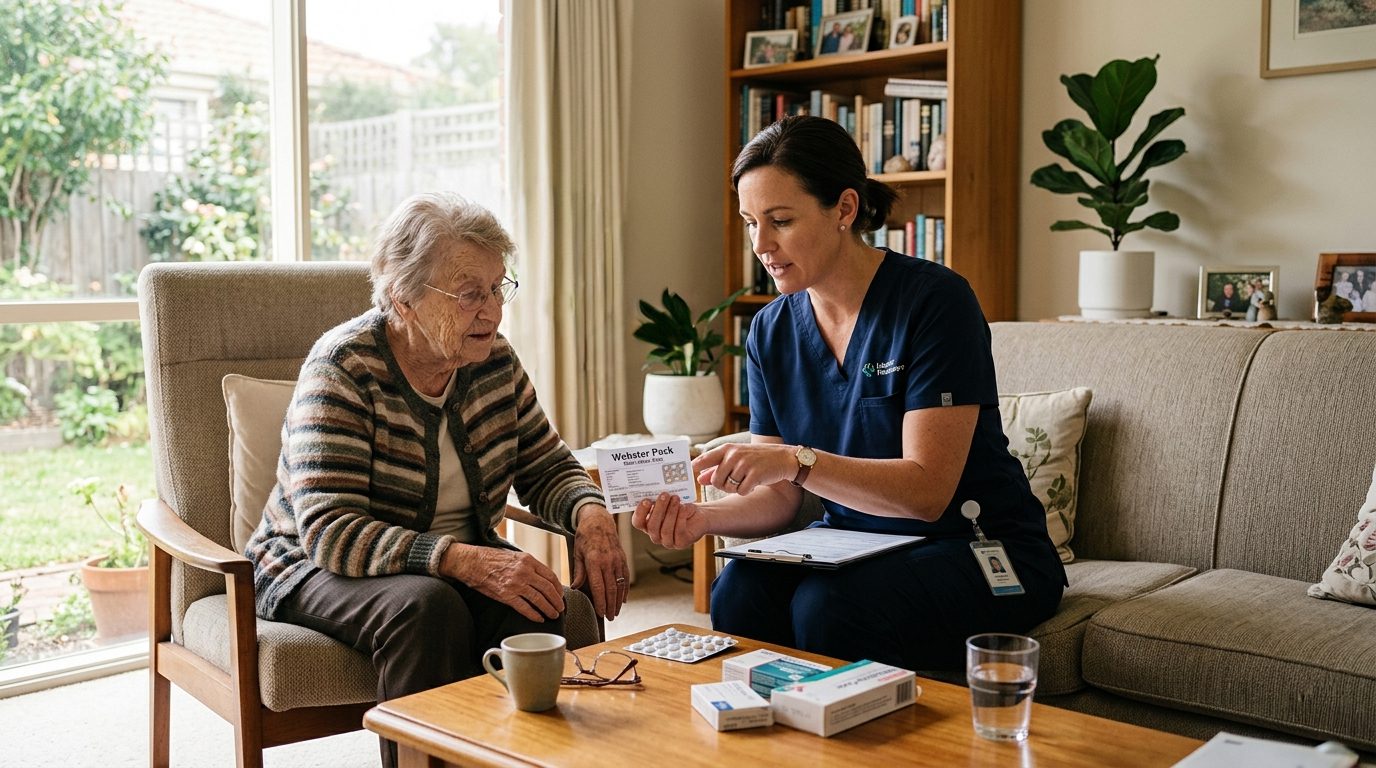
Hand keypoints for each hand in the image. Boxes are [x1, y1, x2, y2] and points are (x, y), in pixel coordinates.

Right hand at [442, 544, 564, 621]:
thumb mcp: (514, 556)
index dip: (558, 588)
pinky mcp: (506, 595)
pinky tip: (538, 619)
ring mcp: (516, 584)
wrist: (472, 562)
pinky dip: (533, 615)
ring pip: (539, 599)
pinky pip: (524, 608)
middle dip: (556, 601)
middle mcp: (524, 572)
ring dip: (548, 609)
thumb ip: (529, 565)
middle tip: (560, 608)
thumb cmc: (492, 558)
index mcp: (528, 560)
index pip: (550, 576)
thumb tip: (541, 577)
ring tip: (552, 615)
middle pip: (548, 589)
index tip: (560, 595)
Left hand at [572, 505, 628, 620]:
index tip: (601, 613)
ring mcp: (617, 560)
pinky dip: (625, 589)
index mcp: (594, 560)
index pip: (598, 586)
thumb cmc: (585, 536)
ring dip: (618, 600)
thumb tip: (576, 588)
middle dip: (611, 605)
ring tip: (616, 612)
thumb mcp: (577, 552)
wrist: (599, 520)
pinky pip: (625, 577)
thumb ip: (578, 571)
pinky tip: (623, 599)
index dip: (601, 602)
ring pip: (620, 585)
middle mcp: (608, 561)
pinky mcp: (623, 558)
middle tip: (610, 618)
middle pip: (611, 588)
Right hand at [631, 492, 707, 549]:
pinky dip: (681, 517)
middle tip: (664, 495)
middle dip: (658, 509)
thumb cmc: (680, 506)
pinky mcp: (681, 542)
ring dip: (671, 512)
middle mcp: (656, 535)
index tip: (646, 500)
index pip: (638, 522)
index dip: (640, 512)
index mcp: (648, 524)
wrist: (699, 515)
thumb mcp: (669, 501)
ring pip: (665, 529)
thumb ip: (659, 499)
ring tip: (676, 498)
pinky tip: (684, 507)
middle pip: (652, 526)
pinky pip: (679, 531)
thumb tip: (655, 489)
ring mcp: (668, 541)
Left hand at [692, 442, 796, 494]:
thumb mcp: (736, 458)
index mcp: (727, 449)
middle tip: (735, 481)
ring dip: (736, 488)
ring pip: (728, 487)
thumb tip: (699, 478)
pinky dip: (746, 491)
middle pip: (716, 480)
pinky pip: (741, 491)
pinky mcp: (755, 474)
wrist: (783, 458)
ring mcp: (744, 464)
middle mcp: (734, 455)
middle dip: (723, 485)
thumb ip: (717, 468)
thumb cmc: (757, 459)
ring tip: (746, 479)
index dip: (695, 466)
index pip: (704, 458)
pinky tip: (753, 483)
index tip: (689, 471)